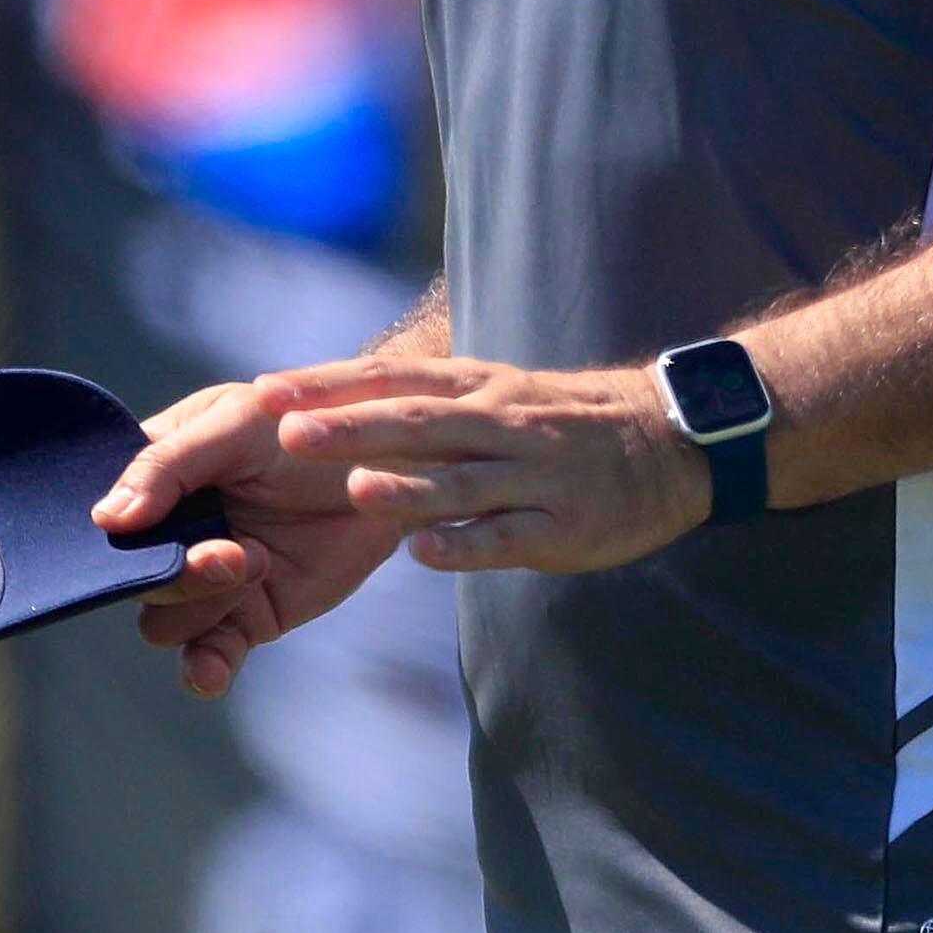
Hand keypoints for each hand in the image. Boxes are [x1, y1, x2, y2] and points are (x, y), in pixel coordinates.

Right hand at [92, 379, 410, 699]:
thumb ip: (167, 465)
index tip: (135, 527)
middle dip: (174, 574)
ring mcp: (211, 580)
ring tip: (255, 562)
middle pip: (135, 580)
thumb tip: (105, 520)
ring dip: (201, 605)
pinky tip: (212, 672)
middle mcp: (175, 534)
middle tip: (228, 552)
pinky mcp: (251, 616)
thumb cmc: (309, 425)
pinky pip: (209, 657)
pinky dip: (204, 671)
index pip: (107, 517)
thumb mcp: (235, 423)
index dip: (116, 533)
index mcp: (157, 477)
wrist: (391, 463)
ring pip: (165, 622)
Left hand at [255, 353, 711, 573]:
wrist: (667, 440)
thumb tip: (333, 408)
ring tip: (353, 490)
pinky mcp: (564, 526)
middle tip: (286, 431)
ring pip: (461, 479)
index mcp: (477, 388)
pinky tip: (425, 553)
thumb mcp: (495, 393)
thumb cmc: (561, 423)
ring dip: (407, 485)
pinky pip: (508, 536)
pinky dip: (466, 543)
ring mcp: (534, 475)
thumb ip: (424, 403)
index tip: (265, 391)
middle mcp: (500, 422)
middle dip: (351, 427)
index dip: (327, 386)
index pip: (391, 379)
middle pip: (417, 422)